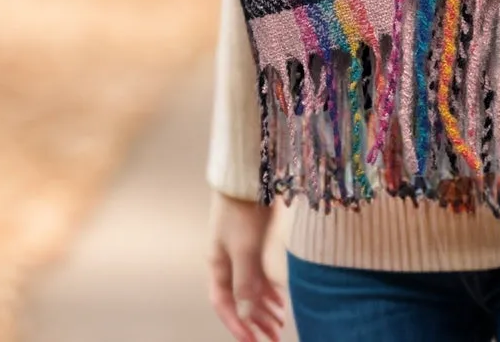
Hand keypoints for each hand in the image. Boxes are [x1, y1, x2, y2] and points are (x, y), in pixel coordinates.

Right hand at [208, 191, 286, 340]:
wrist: (249, 174)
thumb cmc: (241, 209)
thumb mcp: (243, 247)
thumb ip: (244, 279)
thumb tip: (245, 309)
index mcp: (218, 265)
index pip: (224, 304)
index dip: (236, 325)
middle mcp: (228, 263)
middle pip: (240, 300)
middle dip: (255, 322)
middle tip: (272, 339)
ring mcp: (242, 253)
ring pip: (252, 289)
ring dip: (264, 308)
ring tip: (279, 326)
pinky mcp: (255, 242)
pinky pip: (261, 274)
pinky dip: (270, 290)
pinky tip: (280, 301)